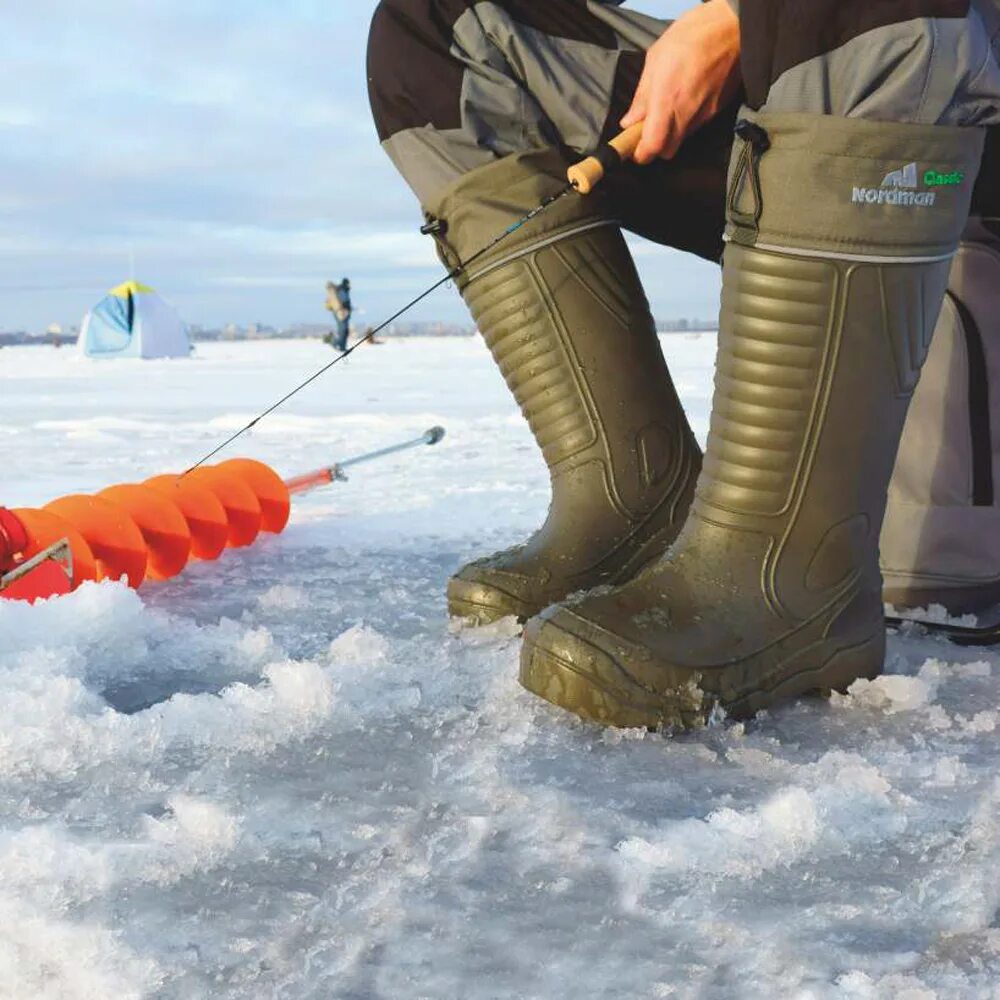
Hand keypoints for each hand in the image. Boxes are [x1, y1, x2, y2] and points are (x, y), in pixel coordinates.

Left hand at [621, 0, 740, 164]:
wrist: (733, 26)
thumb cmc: (691, 35)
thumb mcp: (656, 59)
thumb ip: (642, 96)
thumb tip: (630, 121)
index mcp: (667, 100)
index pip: (653, 146)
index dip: (641, 154)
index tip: (634, 147)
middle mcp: (687, 114)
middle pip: (668, 151)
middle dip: (656, 145)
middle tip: (649, 128)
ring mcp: (705, 115)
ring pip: (682, 139)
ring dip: (672, 132)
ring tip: (670, 107)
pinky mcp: (718, 111)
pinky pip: (696, 126)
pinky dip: (687, 120)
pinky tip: (687, 99)